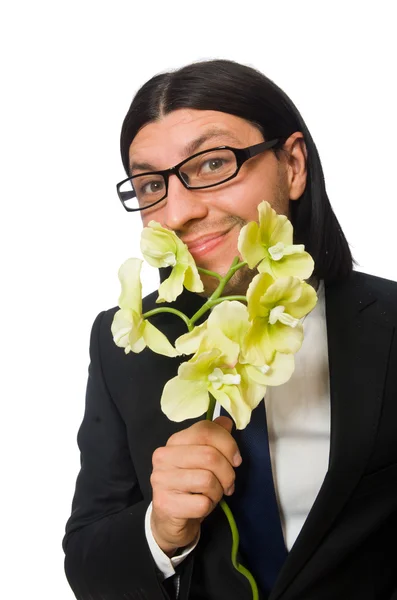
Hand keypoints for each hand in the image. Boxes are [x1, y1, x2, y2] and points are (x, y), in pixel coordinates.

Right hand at [150, 416, 241, 555]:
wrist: (170, 520)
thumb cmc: (191, 486)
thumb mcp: (203, 459)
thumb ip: (214, 438)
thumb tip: (227, 421)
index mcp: (174, 441)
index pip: (205, 430)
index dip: (228, 444)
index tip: (236, 460)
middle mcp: (163, 457)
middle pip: (210, 456)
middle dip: (227, 473)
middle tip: (228, 484)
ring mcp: (161, 480)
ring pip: (207, 480)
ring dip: (218, 491)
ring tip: (213, 495)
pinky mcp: (165, 504)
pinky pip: (202, 503)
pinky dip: (210, 506)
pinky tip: (202, 506)